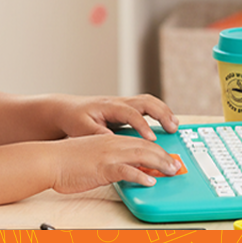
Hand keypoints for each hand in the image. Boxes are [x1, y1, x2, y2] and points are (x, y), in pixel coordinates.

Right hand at [50, 134, 181, 192]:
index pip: (140, 142)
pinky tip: (149, 181)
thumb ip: (108, 160)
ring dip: (159, 163)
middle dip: (164, 156)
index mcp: (110, 140)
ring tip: (171, 171)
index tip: (167, 158)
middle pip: (146, 147)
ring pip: (141, 155)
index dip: (157, 150)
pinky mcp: (102, 167)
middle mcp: (112, 144)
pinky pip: (126, 171)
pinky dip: (140, 175)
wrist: (49, 160)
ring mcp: (108, 155)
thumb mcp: (92, 156)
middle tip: (176, 165)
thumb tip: (122, 170)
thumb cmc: (66, 161)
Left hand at [53, 93, 179, 141]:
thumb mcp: (81, 128)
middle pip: (146, 102)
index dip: (142, 125)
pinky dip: (160, 114)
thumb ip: (97, 133)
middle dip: (162, 114)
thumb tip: (113, 140)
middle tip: (173, 128)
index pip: (130, 113)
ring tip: (174, 126)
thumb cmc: (74, 119)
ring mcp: (124, 104)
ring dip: (164, 112)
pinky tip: (167, 125)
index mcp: (109, 107)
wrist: (67, 110)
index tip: (151, 139)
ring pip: (150, 102)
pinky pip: (147, 108)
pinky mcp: (127, 110)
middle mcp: (119, 103)